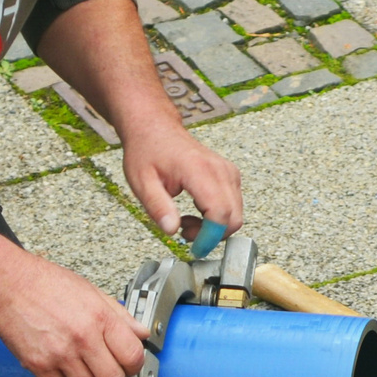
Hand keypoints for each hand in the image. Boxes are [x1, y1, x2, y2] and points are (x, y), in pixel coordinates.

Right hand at [0, 251, 147, 376]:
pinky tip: (57, 362)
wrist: (6, 283)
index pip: (133, 356)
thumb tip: (140, 332)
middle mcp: (82, 338)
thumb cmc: (45, 283)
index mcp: (99, 318)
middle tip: (106, 367)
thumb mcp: (91, 291)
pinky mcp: (38, 364)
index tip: (129, 363)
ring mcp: (59, 354)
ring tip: (79, 363)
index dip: (134, 364)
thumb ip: (119, 315)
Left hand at [121, 123, 243, 238]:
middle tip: (186, 232)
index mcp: (199, 171)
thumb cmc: (148, 151)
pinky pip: (233, 206)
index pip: (219, 213)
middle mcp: (220, 170)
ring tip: (186, 219)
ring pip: (235, 214)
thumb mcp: (142, 182)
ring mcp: (228, 171)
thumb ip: (157, 207)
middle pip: (233, 218)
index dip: (209, 237)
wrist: (156, 128)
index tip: (194, 247)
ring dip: (214, 227)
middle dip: (212, 235)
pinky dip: (218, 217)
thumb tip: (172, 230)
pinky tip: (196, 211)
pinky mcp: (230, 175)